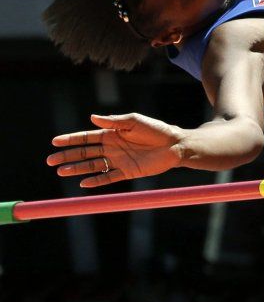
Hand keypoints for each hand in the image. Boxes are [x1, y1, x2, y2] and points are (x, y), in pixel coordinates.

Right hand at [46, 112, 183, 187]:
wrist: (175, 145)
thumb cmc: (156, 129)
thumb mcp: (134, 121)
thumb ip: (113, 121)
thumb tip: (92, 118)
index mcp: (112, 134)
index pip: (86, 137)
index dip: (71, 140)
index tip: (55, 142)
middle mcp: (112, 148)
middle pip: (85, 153)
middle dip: (67, 156)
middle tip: (50, 161)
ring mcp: (119, 160)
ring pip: (93, 166)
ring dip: (77, 169)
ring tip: (61, 172)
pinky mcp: (128, 172)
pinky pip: (108, 177)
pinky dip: (96, 181)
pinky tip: (83, 183)